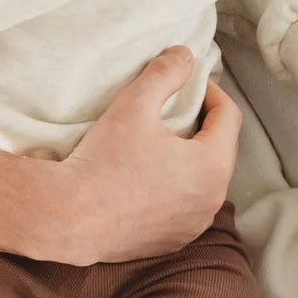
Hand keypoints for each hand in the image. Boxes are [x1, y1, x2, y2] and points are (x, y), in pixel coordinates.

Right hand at [50, 51, 241, 262]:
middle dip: (203, 126)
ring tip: (161, 143)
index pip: (229, 116)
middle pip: (220, 149)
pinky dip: (176, 189)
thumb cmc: (103, 161)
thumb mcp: (134, 105)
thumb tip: (185, 55)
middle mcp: (212, 200)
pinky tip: (149, 178)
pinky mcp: (173, 241)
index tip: (189, 84)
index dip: (211, 92)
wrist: (68, 218)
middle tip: (176, 109)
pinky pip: (185, 207)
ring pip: (204, 181)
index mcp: (212, 165)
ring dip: (191, 159)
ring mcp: (193, 225)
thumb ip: (165, 74)